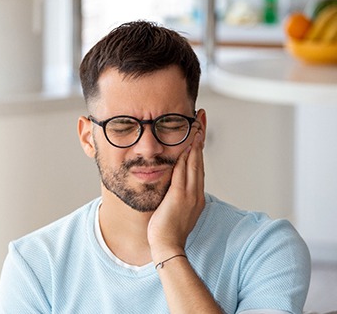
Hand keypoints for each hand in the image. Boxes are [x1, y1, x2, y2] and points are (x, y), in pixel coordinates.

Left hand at [147, 129, 205, 262]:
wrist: (167, 245)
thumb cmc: (168, 229)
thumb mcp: (176, 209)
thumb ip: (177, 194)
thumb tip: (173, 184)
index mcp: (195, 196)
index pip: (198, 167)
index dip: (199, 149)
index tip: (199, 133)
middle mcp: (196, 193)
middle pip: (199, 161)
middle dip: (200, 139)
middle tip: (201, 121)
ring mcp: (190, 194)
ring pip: (194, 164)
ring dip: (196, 144)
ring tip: (197, 126)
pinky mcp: (179, 196)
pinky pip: (183, 173)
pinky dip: (186, 158)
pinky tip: (187, 145)